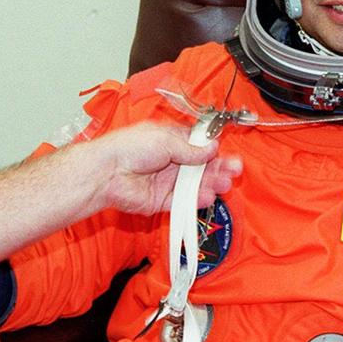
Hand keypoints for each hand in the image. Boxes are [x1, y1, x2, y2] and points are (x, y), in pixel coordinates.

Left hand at [91, 122, 241, 215]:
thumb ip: (190, 148)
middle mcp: (171, 161)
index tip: (225, 152)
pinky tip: (208, 196)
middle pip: (201, 166)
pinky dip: (197, 199)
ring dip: (212, 183)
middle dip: (219, 167)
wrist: (108, 172)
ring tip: (225, 183)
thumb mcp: (165, 140)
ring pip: (196, 184)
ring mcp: (167, 181)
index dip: (213, 149)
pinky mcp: (163, 200)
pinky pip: (184, 201)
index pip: (198, 145)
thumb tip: (212, 148)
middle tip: (235, 169)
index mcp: (171, 140)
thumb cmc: (130, 147)